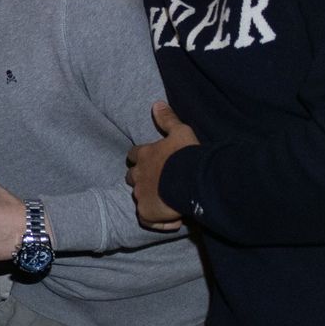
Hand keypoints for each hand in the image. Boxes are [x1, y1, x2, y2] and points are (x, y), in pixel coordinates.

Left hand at [125, 102, 197, 227]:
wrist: (192, 179)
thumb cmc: (187, 154)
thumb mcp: (181, 131)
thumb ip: (168, 119)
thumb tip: (157, 103)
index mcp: (145, 155)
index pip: (134, 155)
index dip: (141, 158)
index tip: (151, 161)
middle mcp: (139, 175)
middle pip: (132, 177)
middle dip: (142, 179)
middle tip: (160, 184)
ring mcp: (141, 194)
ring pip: (139, 198)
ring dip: (151, 199)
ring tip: (168, 203)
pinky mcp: (146, 212)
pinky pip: (148, 220)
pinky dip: (159, 221)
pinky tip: (174, 220)